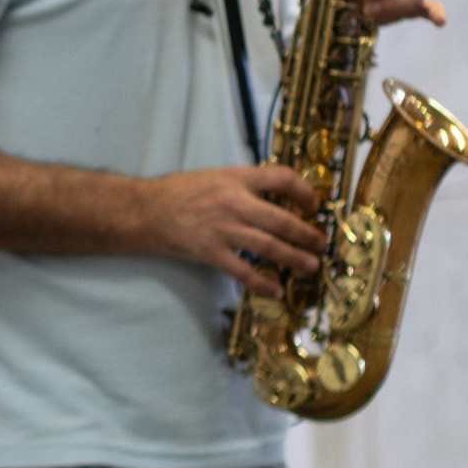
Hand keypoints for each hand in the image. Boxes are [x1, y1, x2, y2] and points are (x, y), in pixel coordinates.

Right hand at [144, 162, 322, 291]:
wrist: (146, 210)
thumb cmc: (180, 192)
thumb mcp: (216, 177)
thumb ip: (246, 185)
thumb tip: (279, 197)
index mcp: (236, 179)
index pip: (281, 178)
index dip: (304, 191)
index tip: (314, 204)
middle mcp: (233, 202)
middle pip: (281, 219)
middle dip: (306, 234)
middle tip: (321, 244)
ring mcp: (222, 229)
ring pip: (268, 246)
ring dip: (294, 258)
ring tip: (310, 266)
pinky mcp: (211, 252)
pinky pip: (242, 271)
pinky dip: (261, 283)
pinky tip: (275, 290)